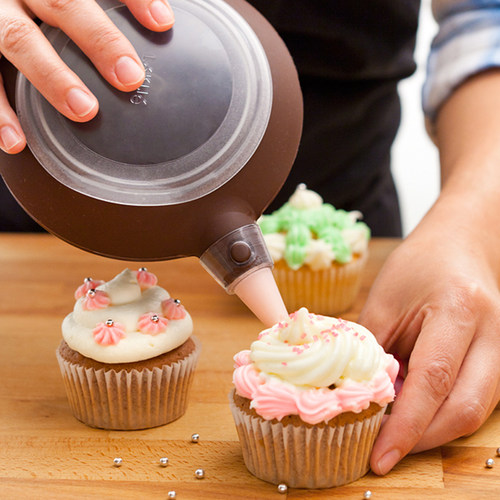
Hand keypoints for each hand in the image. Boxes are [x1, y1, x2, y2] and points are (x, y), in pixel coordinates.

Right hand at [0, 0, 173, 153]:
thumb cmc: (36, 5)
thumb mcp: (61, 0)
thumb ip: (92, 13)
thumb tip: (157, 25)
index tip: (163, 21)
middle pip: (62, 4)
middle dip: (99, 40)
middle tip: (129, 76)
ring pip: (18, 38)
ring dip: (52, 76)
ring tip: (84, 110)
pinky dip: (0, 112)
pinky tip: (17, 140)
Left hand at [359, 215, 499, 474]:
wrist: (462, 244)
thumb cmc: (420, 264)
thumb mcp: (385, 299)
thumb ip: (373, 349)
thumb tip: (361, 398)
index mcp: (460, 310)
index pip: (434, 379)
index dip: (406, 425)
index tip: (380, 456)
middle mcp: (493, 335)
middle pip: (465, 407)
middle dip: (422, 438)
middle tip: (383, 452)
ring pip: (476, 411)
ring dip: (433, 430)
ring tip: (394, 434)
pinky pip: (477, 400)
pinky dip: (445, 415)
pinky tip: (417, 414)